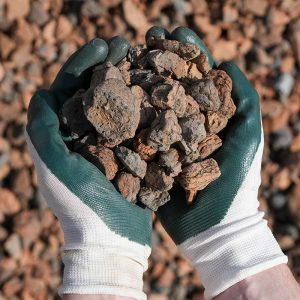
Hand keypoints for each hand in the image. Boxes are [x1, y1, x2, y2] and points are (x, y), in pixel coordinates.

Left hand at [25, 37, 150, 299]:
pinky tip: (160, 90)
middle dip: (111, 66)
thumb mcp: (55, 167)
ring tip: (146, 59)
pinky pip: (139, 123)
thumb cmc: (81, 206)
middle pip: (97, 91)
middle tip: (127, 44)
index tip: (104, 45)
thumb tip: (41, 92)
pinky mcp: (132, 154)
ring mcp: (111, 143)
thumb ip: (42, 129)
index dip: (85, 64)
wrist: (111, 238)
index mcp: (65, 135)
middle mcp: (86, 135)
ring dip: (131, 80)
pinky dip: (148, 106)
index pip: (72, 90)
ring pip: (120, 103)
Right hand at [148, 27, 286, 298]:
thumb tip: (229, 62)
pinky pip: (134, 133)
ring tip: (126, 56)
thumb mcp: (248, 137)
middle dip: (159, 60)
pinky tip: (113, 93)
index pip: (196, 77)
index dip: (186, 53)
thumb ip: (243, 99)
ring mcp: (163, 141)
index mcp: (206, 117)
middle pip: (170, 86)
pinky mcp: (147, 159)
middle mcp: (182, 125)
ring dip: (139, 80)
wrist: (212, 228)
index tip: (175, 30)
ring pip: (149, 106)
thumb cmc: (235, 182)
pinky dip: (124, 114)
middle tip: (147, 38)